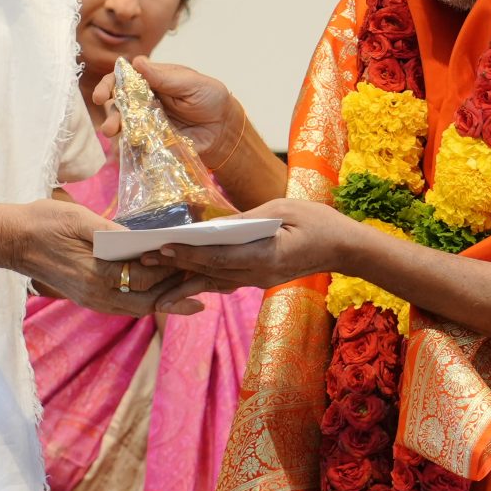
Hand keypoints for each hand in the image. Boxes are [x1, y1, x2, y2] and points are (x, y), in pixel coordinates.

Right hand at [14, 198, 204, 317]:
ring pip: (137, 308)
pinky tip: (160, 294)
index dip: (173, 268)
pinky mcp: (86, 298)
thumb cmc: (43, 222)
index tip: (196, 260)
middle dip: (177, 292)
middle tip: (208, 284)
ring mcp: (90, 300)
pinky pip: (123, 306)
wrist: (9, 240)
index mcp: (97, 274)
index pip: (146, 275)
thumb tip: (143, 240)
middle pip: (148, 300)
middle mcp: (96, 294)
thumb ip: (113, 232)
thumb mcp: (80, 218)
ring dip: (164, 301)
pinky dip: (145, 301)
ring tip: (192, 294)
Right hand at [95, 59, 249, 167]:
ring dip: (115, 129)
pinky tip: (121, 154)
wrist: (223, 128)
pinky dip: (126, 149)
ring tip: (113, 135)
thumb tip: (136, 62)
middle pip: (118, 103)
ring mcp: (147, 122)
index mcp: (151, 81)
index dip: (110, 84)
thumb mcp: (192, 84)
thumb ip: (165, 77)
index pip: (124, 78)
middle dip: (110, 113)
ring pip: (124, 124)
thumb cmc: (209, 98)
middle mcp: (144, 101)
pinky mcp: (152, 141)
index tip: (102, 95)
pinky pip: (135, 144)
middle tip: (107, 124)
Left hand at [141, 198, 360, 289]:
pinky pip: (227, 279)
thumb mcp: (281, 210)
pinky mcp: (260, 278)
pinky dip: (204, 277)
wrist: (345, 249)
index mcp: (264, 257)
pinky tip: (184, 276)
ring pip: (214, 280)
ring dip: (184, 276)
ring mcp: (259, 280)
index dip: (187, 254)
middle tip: (144, 259)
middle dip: (176, 266)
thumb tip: (212, 223)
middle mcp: (258, 275)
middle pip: (209, 272)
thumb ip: (246, 219)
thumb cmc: (318, 222)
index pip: (217, 258)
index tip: (162, 247)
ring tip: (155, 272)